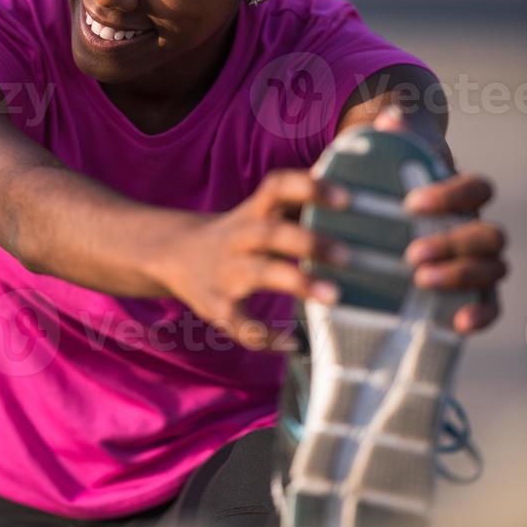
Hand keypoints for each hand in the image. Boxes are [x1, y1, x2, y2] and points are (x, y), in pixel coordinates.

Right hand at [154, 170, 349, 352]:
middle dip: (308, 241)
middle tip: (347, 255)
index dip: (309, 188)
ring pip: (259, 273)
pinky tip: (293, 342)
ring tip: (333, 296)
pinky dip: (264, 336)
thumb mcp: (260, 211)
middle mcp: (239, 238)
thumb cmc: (240, 233)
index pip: (277, 187)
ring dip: (296, 282)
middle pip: (270, 232)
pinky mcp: (217, 306)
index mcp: (252, 211)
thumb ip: (299, 202)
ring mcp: (226, 272)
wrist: (174, 254)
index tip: (346, 199)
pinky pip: (240, 324)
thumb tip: (351, 183)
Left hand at [375, 107, 507, 332]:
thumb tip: (389, 123)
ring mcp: (479, 261)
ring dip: (461, 276)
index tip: (411, 203)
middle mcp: (477, 227)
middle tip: (411, 254)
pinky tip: (458, 324)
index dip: (452, 195)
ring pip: (494, 269)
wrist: (397, 216)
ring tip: (419, 280)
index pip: (478, 189)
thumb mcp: (393, 161)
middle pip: (489, 235)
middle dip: (454, 244)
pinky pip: (491, 306)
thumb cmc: (397, 185)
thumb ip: (395, 137)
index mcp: (463, 196)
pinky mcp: (471, 293)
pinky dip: (482, 315)